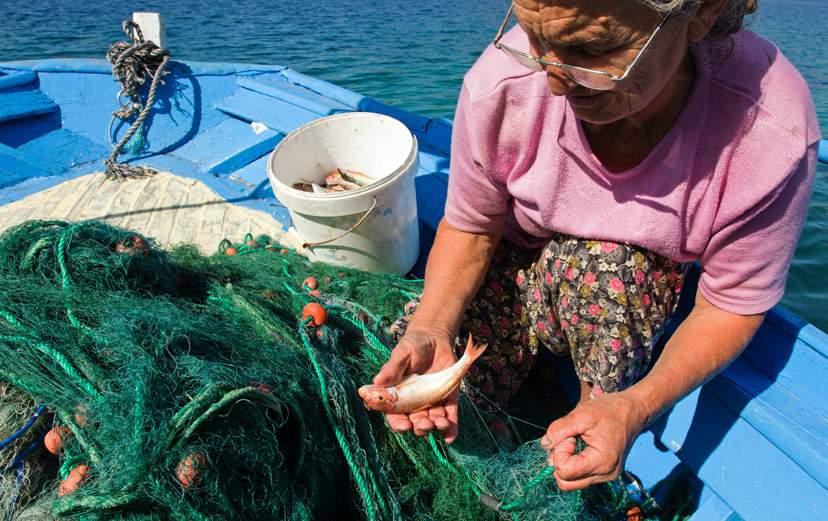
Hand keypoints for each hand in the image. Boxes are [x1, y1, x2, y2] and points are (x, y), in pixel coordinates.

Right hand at [372, 327, 459, 442]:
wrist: (435, 338)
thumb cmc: (412, 345)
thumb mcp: (401, 354)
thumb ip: (392, 369)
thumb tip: (377, 382)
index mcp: (399, 396)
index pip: (396, 415)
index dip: (399, 424)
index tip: (404, 425)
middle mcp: (415, 403)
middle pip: (416, 422)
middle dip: (420, 427)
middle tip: (425, 424)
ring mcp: (432, 402)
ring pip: (433, 421)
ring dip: (437, 426)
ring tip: (440, 424)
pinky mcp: (448, 398)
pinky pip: (450, 415)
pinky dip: (451, 427)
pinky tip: (450, 437)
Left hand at [540, 391, 646, 490]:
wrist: (632, 411)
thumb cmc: (609, 411)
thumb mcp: (581, 415)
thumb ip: (559, 430)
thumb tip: (545, 444)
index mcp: (602, 462)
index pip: (565, 472)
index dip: (560, 452)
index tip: (569, 436)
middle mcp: (605, 475)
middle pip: (566, 483)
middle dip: (559, 461)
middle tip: (569, 440)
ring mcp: (606, 476)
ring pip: (571, 481)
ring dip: (565, 462)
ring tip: (574, 441)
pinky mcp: (604, 473)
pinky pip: (579, 476)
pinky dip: (573, 463)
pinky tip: (579, 447)